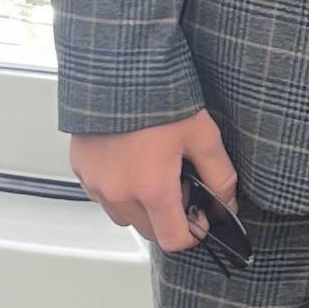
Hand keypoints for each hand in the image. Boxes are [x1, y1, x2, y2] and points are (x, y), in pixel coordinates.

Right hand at [70, 111, 238, 255]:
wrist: (116, 66)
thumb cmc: (157, 96)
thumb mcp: (202, 134)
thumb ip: (220, 176)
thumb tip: (227, 204)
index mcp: (152, 189)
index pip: (174, 240)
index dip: (193, 232)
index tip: (199, 215)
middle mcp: (119, 193)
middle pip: (149, 230)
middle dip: (168, 216)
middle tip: (177, 181)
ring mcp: (96, 182)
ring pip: (124, 215)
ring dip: (140, 205)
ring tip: (152, 169)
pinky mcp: (80, 168)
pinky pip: (102, 195)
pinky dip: (118, 188)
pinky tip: (130, 160)